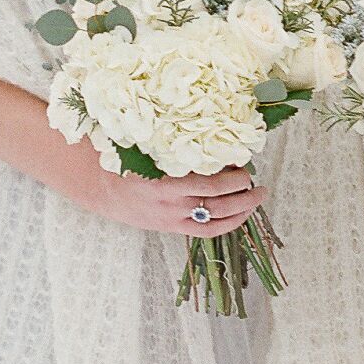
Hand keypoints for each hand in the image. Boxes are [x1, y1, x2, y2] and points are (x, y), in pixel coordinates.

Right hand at [72, 156, 266, 236]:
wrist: (104, 191)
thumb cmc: (128, 162)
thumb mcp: (146, 147)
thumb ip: (174, 144)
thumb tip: (214, 132)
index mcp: (161, 179)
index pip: (205, 179)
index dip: (230, 171)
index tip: (242, 158)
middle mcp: (169, 201)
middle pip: (216, 197)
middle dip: (242, 187)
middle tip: (254, 177)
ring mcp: (173, 217)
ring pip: (217, 216)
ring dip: (244, 206)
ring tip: (259, 194)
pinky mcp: (174, 228)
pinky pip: (209, 230)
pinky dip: (231, 223)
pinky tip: (245, 212)